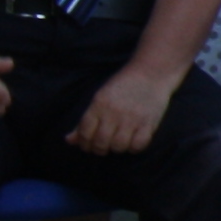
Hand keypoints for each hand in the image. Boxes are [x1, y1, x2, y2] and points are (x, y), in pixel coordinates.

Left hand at [69, 61, 183, 155]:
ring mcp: (132, 118)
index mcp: (99, 104)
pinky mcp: (149, 122)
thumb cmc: (123, 85)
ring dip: (117, 149)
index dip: (84, 143)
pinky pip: (139, 145)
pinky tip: (133, 142)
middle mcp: (114, 112)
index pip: (84, 132)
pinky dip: (134, 148)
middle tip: (102, 148)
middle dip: (99, 149)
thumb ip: (85, 121)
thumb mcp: (100, 98)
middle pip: (100, 142)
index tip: (88, 145)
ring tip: (118, 143)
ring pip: (119, 146)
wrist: (151, 71)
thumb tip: (69, 140)